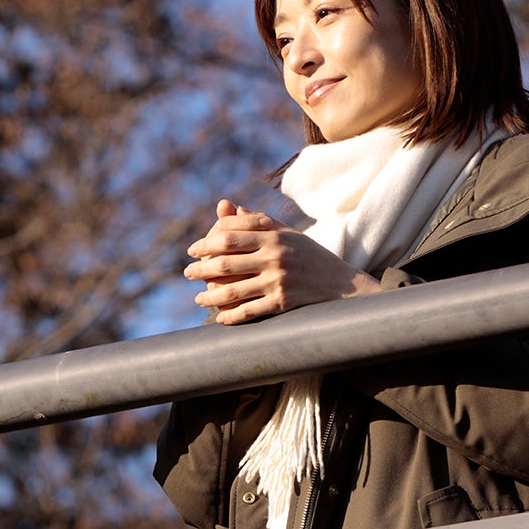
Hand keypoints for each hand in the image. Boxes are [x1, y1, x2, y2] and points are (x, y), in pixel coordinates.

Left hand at [184, 199, 379, 323]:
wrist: (341, 284)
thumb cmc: (309, 255)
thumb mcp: (287, 233)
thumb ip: (257, 221)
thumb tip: (229, 209)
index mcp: (273, 235)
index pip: (229, 235)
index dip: (206, 242)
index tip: (192, 250)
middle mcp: (274, 256)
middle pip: (225, 261)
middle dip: (201, 268)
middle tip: (187, 273)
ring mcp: (278, 280)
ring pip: (233, 290)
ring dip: (209, 296)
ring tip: (198, 299)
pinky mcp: (284, 302)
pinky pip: (250, 311)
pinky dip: (231, 316)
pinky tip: (220, 319)